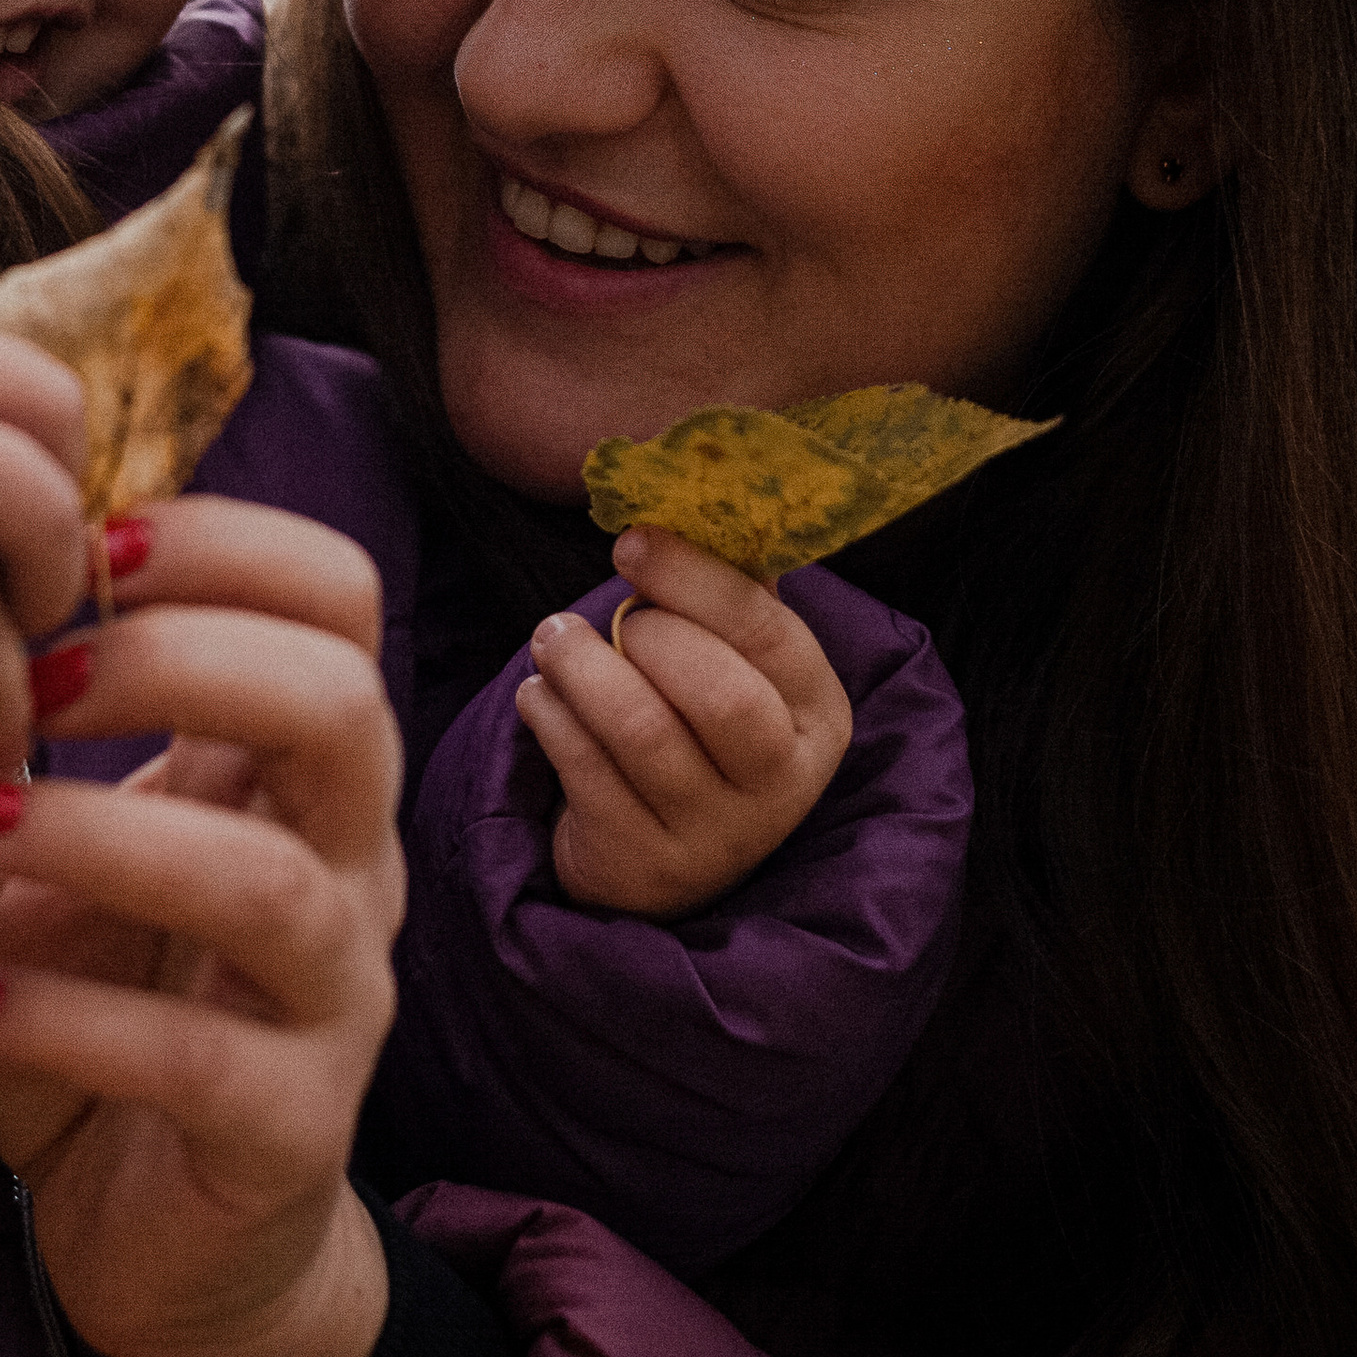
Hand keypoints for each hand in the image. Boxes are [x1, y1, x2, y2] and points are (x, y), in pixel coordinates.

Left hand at [0, 498, 401, 1356]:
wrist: (156, 1239)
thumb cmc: (98, 1012)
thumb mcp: (38, 865)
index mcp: (299, 773)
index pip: (336, 600)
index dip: (228, 544)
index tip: (83, 548)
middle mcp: (345, 864)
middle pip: (342, 702)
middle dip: (176, 659)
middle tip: (25, 680)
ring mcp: (334, 998)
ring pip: (273, 880)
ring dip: (105, 833)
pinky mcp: (289, 1129)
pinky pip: (201, 1059)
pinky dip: (72, 1015)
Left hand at [516, 527, 851, 919]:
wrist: (656, 856)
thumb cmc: (692, 726)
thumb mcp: (731, 664)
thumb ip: (724, 590)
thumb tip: (691, 490)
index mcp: (817, 712)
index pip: (768, 630)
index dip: (694, 578)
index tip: (631, 542)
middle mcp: (782, 782)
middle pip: (717, 692)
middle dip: (642, 636)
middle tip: (592, 618)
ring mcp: (718, 835)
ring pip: (642, 731)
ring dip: (580, 669)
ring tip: (551, 641)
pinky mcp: (648, 867)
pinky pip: (587, 773)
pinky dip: (551, 718)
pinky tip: (539, 696)